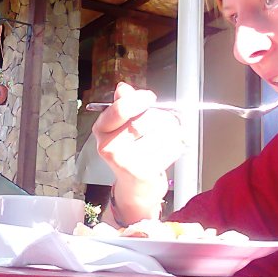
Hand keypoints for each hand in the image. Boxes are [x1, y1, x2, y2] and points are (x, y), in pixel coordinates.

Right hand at [91, 82, 183, 222]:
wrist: (135, 188)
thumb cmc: (131, 153)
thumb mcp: (122, 128)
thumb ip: (124, 106)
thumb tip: (122, 88)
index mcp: (101, 130)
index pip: (120, 108)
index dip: (139, 100)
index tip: (150, 98)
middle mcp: (108, 146)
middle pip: (147, 118)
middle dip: (161, 117)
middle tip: (162, 124)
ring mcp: (125, 161)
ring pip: (162, 131)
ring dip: (171, 133)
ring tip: (164, 141)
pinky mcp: (144, 172)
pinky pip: (171, 146)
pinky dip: (176, 146)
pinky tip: (167, 152)